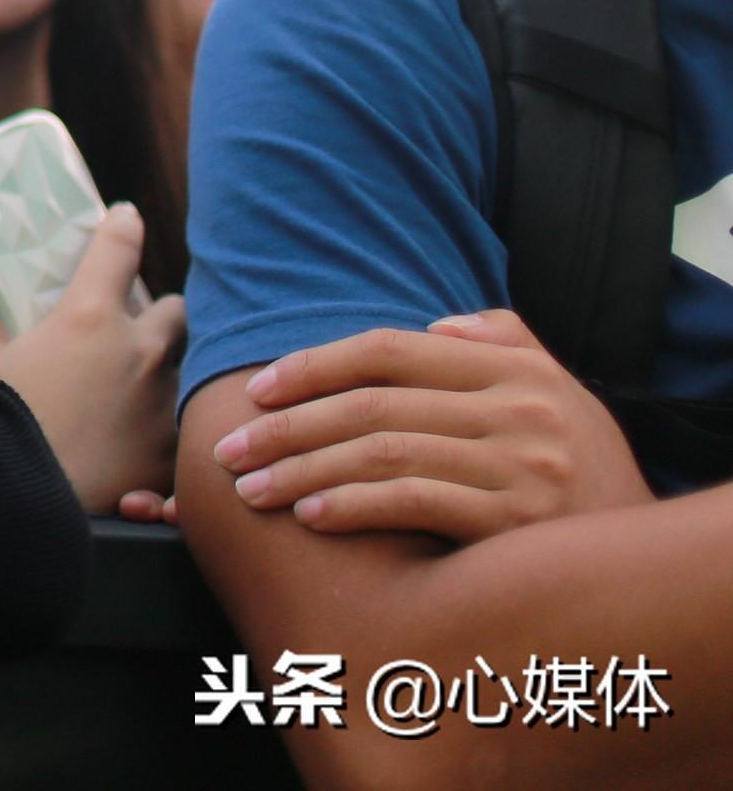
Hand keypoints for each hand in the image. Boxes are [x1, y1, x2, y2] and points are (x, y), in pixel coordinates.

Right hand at [0, 203, 185, 512]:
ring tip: (131, 389)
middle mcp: (140, 350)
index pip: (119, 245)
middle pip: (175, 307)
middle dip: (157, 313)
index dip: (123, 225)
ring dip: (162, 369)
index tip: (125, 219)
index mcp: (90, 316)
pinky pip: (177, 422)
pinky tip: (133, 439)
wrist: (21, 503)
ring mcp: (164, 401)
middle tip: (131, 326)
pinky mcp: (173, 449)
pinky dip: (160, 425)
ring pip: (183, 366)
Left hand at [209, 308, 651, 542]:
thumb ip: (501, 342)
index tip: (255, 390)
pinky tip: (310, 516)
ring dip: (302, 471)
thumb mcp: (557, 393)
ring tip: (250, 489)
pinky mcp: (519, 524)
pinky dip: (354, 506)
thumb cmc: (582, 470)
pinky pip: (416, 504)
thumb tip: (434, 322)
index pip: (388, 352)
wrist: (656, 561)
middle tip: (226, 448)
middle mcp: (518, 410)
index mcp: (515, 368)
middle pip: (371, 405)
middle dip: (286, 427)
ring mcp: (521, 467)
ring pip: (382, 455)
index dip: (312, 367)